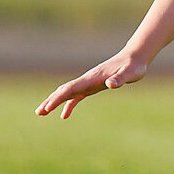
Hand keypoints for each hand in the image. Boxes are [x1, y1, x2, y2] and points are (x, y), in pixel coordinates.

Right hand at [35, 49, 149, 118]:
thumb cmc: (133, 66)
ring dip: (54, 101)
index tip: (48, 107)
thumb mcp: (130, 73)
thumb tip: (110, 84)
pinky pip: (77, 96)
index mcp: (92, 78)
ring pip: (67, 92)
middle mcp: (87, 79)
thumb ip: (120, 79)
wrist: (134, 58)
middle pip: (64, 90)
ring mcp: (89, 83)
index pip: (71, 88)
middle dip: (51, 101)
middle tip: (39, 112)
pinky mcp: (93, 86)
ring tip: (42, 112)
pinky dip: (68, 104)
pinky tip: (64, 115)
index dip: (58, 98)